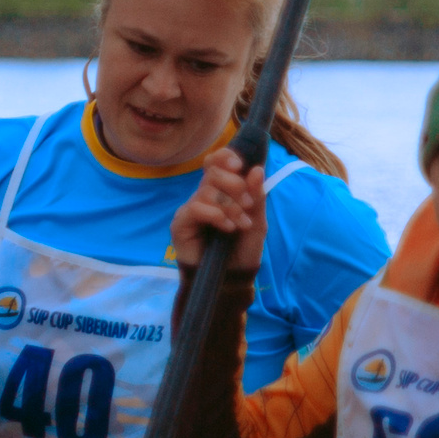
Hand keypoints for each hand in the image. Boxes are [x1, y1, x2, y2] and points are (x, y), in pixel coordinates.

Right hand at [171, 149, 265, 270]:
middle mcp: (205, 196)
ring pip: (207, 189)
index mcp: (222, 190)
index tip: (240, 165)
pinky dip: (215, 214)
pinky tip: (226, 228)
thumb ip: (257, 197)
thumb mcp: (257, 223)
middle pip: (212, 171)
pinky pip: (196, 207)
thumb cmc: (243, 251)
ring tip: (240, 225)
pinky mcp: (181, 224)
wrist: (232, 280)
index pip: (217, 162)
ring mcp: (191, 209)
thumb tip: (256, 169)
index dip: (226, 157)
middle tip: (248, 205)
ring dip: (230, 206)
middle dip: (235, 185)